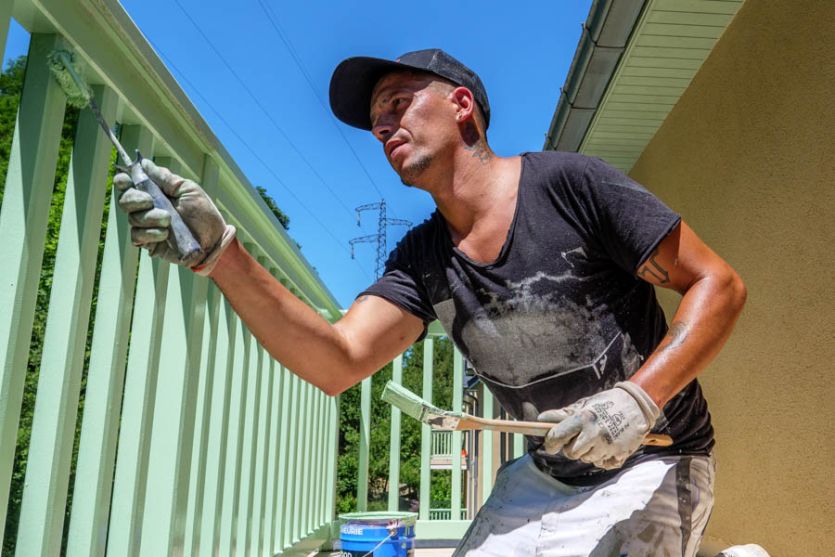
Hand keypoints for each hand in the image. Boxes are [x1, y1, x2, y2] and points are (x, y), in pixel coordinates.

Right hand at [114, 158, 235, 274]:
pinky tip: (165, 234)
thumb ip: (165, 178)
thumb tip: (144, 163)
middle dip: (135, 199)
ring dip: (150, 218)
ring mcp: (147, 226)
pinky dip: (150, 233)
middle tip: (150, 201)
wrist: (214, 239)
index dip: (123, 180)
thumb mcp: (188, 189)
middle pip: (125, 200)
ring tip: (168, 220)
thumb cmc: (204, 213)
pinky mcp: (150, 243)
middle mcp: (147, 208)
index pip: (128, 184)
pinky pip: (138, 236)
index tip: (127, 180)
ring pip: (133, 219)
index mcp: (155, 192)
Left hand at [537, 381, 659, 469]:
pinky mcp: (619, 455)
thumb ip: (563, 414)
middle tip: (578, 438)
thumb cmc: (607, 403)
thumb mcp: (585, 404)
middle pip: (571, 453)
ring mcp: (608, 446)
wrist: (638, 404)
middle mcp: (595, 434)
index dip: (550, 442)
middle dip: (571, 447)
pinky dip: (601, 458)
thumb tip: (541, 419)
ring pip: (586, 459)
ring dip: (587, 452)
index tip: (550, 443)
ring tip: (596, 438)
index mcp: (584, 419)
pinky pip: (601, 464)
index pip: (558, 436)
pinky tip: (606, 444)